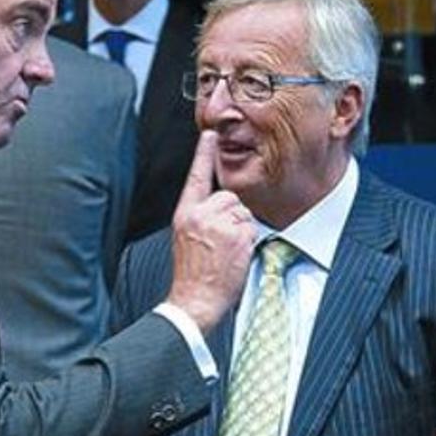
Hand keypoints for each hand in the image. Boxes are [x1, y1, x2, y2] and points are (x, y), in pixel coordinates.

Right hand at [166, 130, 255, 331]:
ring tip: (226, 251)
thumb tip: (216, 208)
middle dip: (231, 216)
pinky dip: (248, 241)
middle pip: (229, 197)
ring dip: (240, 229)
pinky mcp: (237, 235)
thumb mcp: (185, 239)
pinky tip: (234, 256)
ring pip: (242, 212)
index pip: (195, 178)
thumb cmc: (191, 275)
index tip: (209, 136)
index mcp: (184, 214)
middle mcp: (200, 215)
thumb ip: (199, 218)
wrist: (194, 299)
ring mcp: (219, 224)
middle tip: (221, 242)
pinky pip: (251, 227)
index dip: (203, 155)